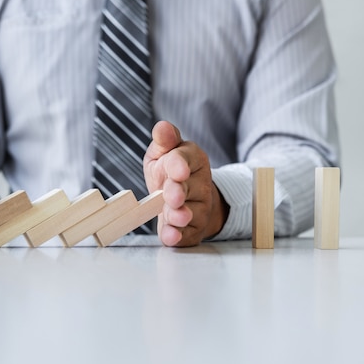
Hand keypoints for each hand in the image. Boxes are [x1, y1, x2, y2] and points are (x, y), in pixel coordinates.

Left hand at [143, 121, 228, 246]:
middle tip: (172, 196)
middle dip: (180, 192)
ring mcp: (201, 208)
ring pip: (192, 213)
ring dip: (180, 216)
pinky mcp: (194, 230)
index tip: (177, 170)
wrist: (185, 201)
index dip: (180, 165)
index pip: (187, 159)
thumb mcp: (163, 154)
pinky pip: (187, 235)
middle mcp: (201, 184)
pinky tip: (170, 236)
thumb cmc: (169, 173)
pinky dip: (178, 236)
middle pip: (192, 188)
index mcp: (193, 159)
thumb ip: (164, 142)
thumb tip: (162, 127)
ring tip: (173, 216)